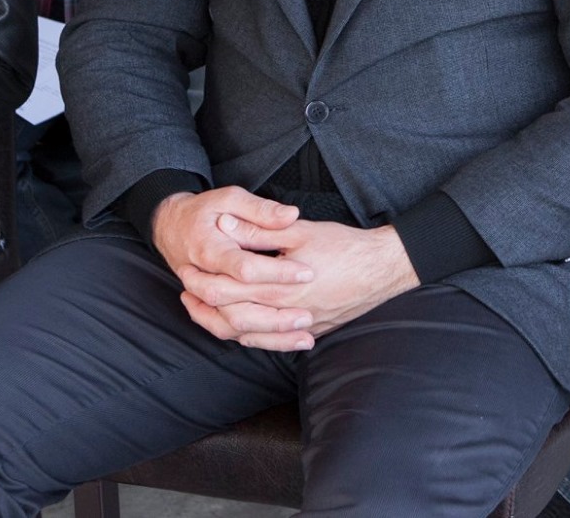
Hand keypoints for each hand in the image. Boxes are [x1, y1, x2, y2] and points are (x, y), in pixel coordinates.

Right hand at [154, 188, 314, 349]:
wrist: (170, 227)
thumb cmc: (203, 211)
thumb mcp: (230, 198)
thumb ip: (260, 210)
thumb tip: (290, 214)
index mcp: (210, 251)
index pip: (245, 268)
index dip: (277, 272)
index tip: (307, 273)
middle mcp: (205, 280)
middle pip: (237, 308)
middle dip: (275, 315)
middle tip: (309, 313)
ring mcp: (204, 298)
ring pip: (233, 326)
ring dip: (269, 334)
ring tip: (304, 335)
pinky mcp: (211, 307)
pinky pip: (230, 331)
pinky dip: (257, 339)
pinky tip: (287, 340)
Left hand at [178, 219, 419, 349]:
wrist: (382, 269)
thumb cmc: (343, 246)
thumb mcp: (299, 232)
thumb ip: (259, 231)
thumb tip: (224, 225)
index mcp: (278, 286)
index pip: (224, 292)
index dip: (201, 282)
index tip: (187, 269)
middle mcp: (284, 313)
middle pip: (229, 319)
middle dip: (202, 305)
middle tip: (186, 289)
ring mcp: (297, 327)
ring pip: (247, 336)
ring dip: (220, 324)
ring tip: (203, 310)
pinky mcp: (309, 331)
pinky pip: (270, 344)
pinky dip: (249, 337)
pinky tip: (240, 328)